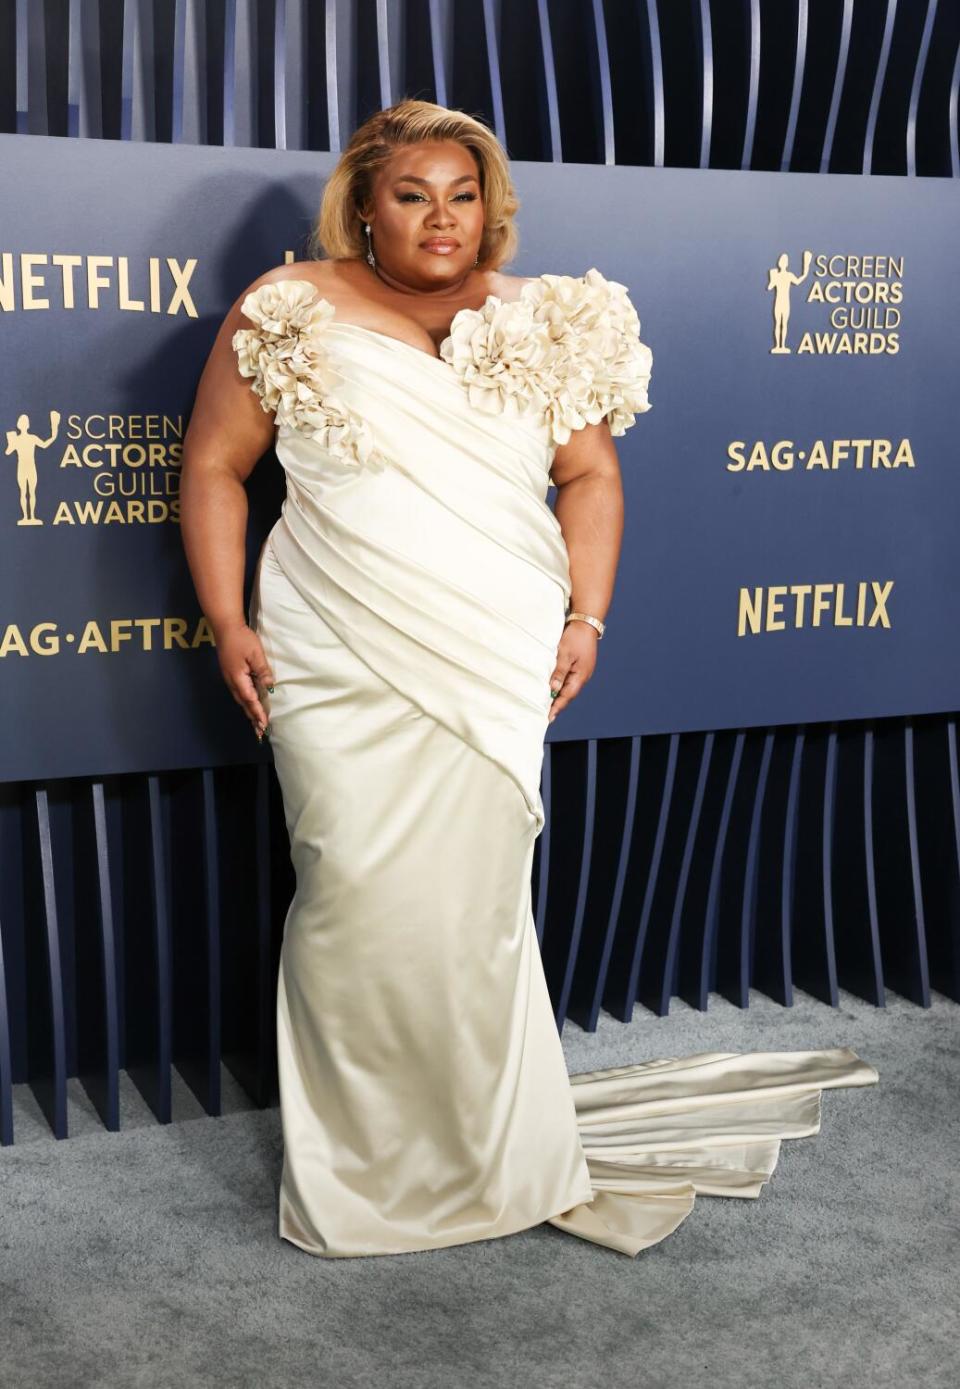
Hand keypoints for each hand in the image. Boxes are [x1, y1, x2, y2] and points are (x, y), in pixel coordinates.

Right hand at [215, 622, 275, 738]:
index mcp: (238, 678)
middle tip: (260, 732)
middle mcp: (232, 681)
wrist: (225, 627)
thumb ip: (262, 670)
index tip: (264, 724)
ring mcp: (229, 678)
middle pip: (243, 703)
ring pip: (240, 699)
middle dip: (252, 718)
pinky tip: (249, 705)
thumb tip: (269, 686)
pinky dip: (245, 702)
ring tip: (255, 724)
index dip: (258, 713)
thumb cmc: (241, 639)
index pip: (250, 699)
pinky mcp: (230, 674)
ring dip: (248, 711)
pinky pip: (239, 692)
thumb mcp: (255, 653)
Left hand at [548, 620, 598, 722]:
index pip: (567, 696)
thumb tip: (553, 689)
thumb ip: (559, 672)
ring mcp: (582, 671)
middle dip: (557, 704)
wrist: (586, 623)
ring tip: (548, 704)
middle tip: (545, 715)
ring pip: (568, 687)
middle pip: (568, 694)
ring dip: (559, 695)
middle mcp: (583, 676)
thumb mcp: (564, 654)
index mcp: (581, 676)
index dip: (557, 707)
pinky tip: (554, 688)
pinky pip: (569, 680)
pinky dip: (561, 685)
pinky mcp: (580, 666)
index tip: (548, 717)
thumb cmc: (575, 637)